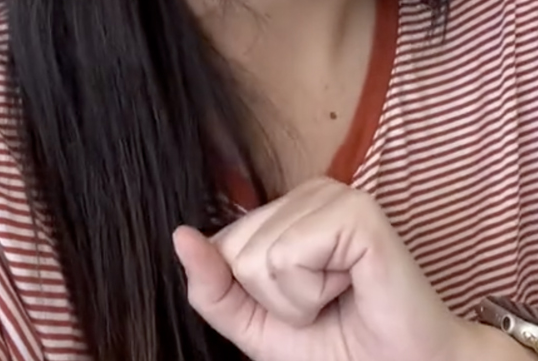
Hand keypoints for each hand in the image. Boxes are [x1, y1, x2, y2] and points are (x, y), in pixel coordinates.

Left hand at [172, 177, 526, 360]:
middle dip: (273, 300)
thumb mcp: (255, 326)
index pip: (219, 246)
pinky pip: (290, 256)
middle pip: (235, 251)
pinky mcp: (357, 212)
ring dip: (295, 301)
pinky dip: (312, 293)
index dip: (250, 295)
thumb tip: (180, 237)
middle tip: (323, 305)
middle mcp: (308, 193)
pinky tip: (351, 286)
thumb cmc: (338, 346)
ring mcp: (334, 196)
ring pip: (258, 257)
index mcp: (284, 211)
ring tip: (339, 296)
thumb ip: (213, 288)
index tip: (299, 306)